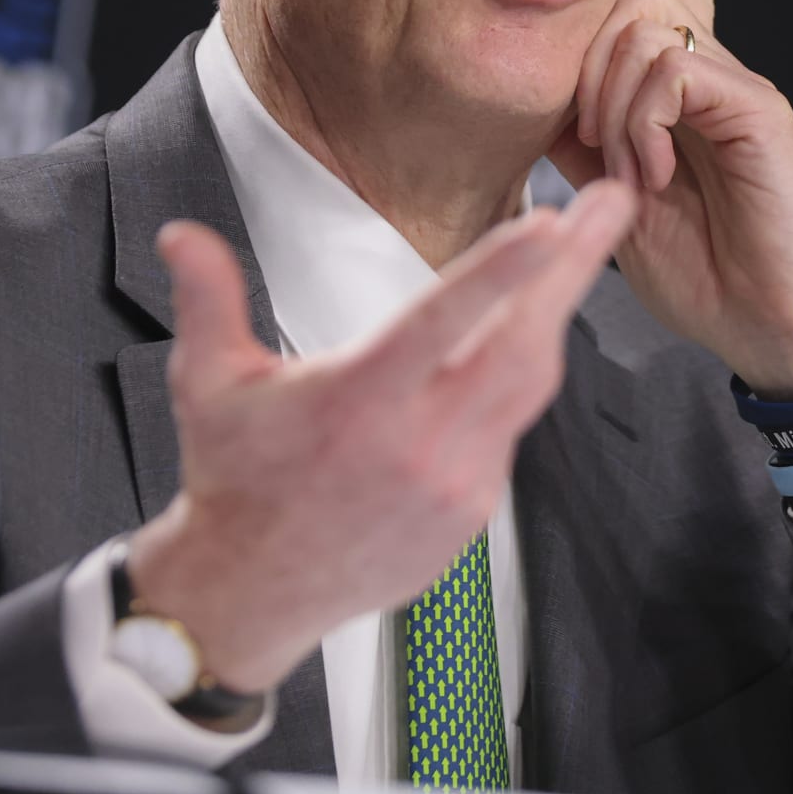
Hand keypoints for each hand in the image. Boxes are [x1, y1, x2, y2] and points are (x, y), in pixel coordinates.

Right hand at [127, 179, 638, 693]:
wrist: (252, 591)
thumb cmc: (233, 477)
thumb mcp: (206, 383)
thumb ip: (207, 299)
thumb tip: (180, 235)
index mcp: (356, 403)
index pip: (440, 323)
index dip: (501, 271)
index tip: (550, 222)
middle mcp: (416, 446)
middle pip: (521, 346)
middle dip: (573, 269)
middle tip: (611, 202)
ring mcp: (455, 486)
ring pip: (531, 384)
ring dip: (558, 311)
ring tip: (583, 246)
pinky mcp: (473, 512)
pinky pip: (512, 427)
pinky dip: (519, 375)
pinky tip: (519, 333)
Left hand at [547, 0, 792, 398]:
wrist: (764, 324)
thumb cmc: (701, 272)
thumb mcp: (615, 197)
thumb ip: (584, 138)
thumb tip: (545, 96)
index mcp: (683, 91)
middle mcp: (713, 74)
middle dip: (586, 65)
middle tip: (596, 147)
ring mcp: (737, 85)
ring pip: (644, 27)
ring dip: (611, 104)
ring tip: (630, 172)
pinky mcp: (757, 106)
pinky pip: (674, 68)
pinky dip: (643, 120)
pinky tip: (652, 173)